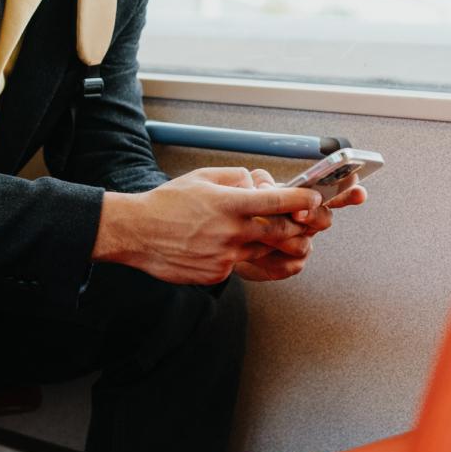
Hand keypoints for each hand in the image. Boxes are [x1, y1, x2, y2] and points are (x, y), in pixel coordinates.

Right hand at [92, 167, 321, 284]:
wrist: (137, 233)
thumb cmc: (166, 203)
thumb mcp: (201, 177)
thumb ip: (235, 177)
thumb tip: (257, 183)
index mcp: (229, 204)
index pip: (278, 202)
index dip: (302, 201)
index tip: (313, 199)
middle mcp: (231, 232)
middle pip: (281, 233)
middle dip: (295, 227)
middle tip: (297, 221)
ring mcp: (225, 256)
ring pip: (263, 251)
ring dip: (266, 242)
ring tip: (248, 230)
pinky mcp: (218, 274)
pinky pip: (240, 264)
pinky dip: (238, 254)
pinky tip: (217, 245)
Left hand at [233, 172, 369, 280]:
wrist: (224, 240)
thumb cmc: (241, 210)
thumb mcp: (248, 186)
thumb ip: (259, 181)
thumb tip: (266, 187)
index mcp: (303, 199)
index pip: (333, 194)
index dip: (349, 193)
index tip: (360, 192)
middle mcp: (308, 222)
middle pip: (324, 219)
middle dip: (312, 215)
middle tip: (297, 213)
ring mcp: (301, 244)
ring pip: (303, 244)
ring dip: (279, 238)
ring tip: (257, 232)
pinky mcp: (289, 265)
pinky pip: (288, 265)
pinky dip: (268, 258)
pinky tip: (253, 253)